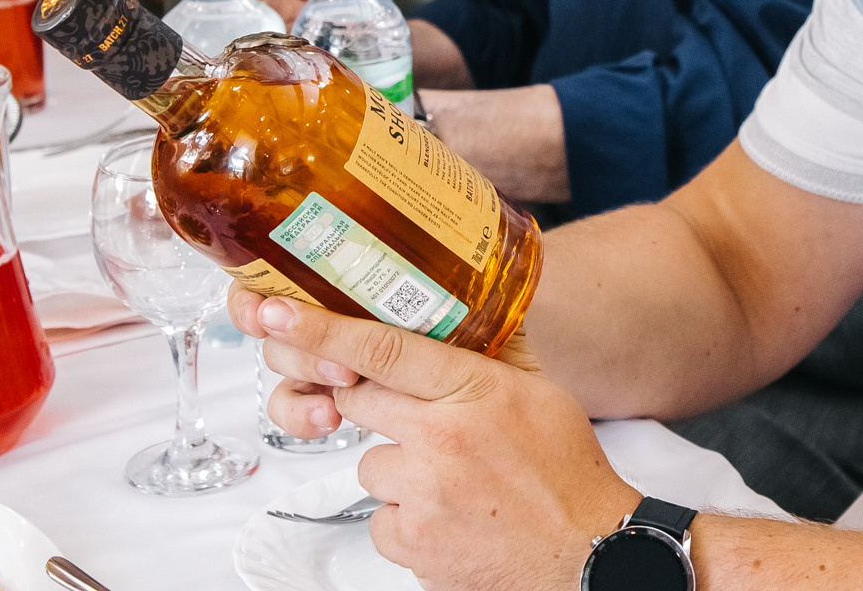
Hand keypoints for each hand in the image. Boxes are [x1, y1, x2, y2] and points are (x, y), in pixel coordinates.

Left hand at [229, 290, 638, 590]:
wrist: (586, 552)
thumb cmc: (566, 470)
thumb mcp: (537, 391)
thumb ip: (488, 354)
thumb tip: (459, 311)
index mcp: (474, 390)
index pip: (380, 348)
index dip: (320, 330)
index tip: (276, 315)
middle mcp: (441, 438)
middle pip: (360, 402)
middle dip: (378, 406)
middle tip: (422, 421)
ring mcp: (421, 493)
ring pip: (369, 463)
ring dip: (399, 470)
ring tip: (451, 481)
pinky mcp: (410, 542)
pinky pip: (378, 516)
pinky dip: (404, 518)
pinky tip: (446, 515)